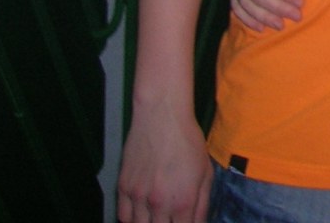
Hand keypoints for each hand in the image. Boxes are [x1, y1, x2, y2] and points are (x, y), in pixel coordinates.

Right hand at [117, 103, 212, 222]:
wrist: (162, 117)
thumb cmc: (188, 141)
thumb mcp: (206, 172)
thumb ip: (202, 203)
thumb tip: (198, 222)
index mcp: (183, 200)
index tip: (185, 221)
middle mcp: (159, 203)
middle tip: (171, 217)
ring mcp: (138, 196)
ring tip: (157, 217)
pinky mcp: (123, 187)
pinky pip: (123, 215)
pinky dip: (131, 219)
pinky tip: (141, 214)